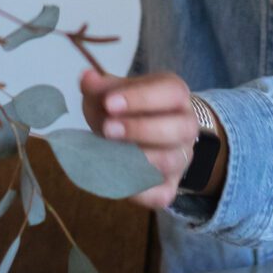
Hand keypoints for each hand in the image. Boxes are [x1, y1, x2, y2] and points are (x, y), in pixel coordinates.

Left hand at [78, 67, 225, 212]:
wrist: (143, 133)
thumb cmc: (127, 108)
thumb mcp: (114, 92)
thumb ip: (100, 87)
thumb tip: (87, 78)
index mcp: (175, 95)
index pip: (170, 93)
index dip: (141, 98)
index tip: (109, 103)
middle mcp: (185, 126)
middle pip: (178, 128)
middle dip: (141, 129)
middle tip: (108, 129)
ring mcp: (180, 158)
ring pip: (171, 161)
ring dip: (138, 158)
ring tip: (108, 153)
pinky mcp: (170, 186)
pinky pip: (162, 194)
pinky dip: (140, 192)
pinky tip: (117, 179)